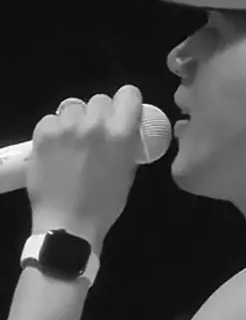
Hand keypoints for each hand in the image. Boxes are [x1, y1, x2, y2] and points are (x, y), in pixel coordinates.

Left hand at [27, 85, 143, 251]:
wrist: (67, 225)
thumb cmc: (102, 207)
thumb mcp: (126, 176)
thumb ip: (126, 148)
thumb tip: (124, 134)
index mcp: (121, 135)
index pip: (128, 94)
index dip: (125, 103)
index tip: (121, 113)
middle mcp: (95, 124)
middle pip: (100, 99)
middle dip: (99, 115)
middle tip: (94, 137)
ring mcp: (66, 127)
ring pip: (73, 107)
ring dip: (75, 122)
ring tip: (72, 145)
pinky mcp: (43, 132)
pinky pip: (51, 120)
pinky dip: (54, 132)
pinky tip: (56, 152)